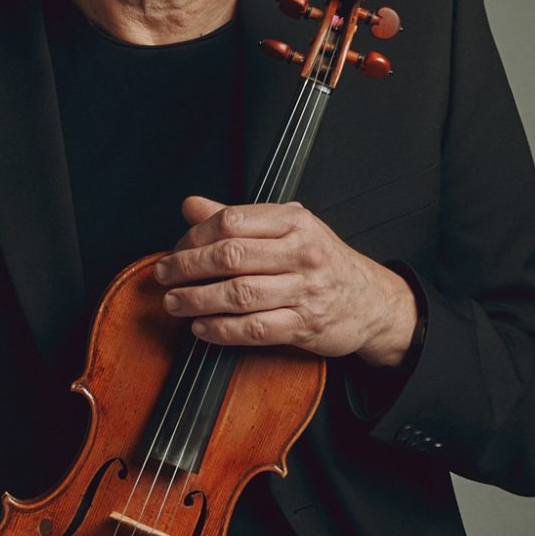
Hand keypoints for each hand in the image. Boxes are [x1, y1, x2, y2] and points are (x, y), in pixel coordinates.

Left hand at [155, 196, 417, 366]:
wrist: (371, 301)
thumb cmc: (322, 261)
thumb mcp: (288, 228)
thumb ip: (238, 218)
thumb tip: (191, 205)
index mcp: (294, 222)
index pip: (231, 222)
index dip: (195, 236)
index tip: (176, 247)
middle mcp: (302, 253)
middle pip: (230, 257)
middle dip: (187, 267)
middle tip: (163, 275)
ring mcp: (305, 291)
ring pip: (238, 295)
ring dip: (197, 300)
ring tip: (174, 302)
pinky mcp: (305, 325)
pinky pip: (254, 329)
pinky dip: (221, 330)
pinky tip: (201, 328)